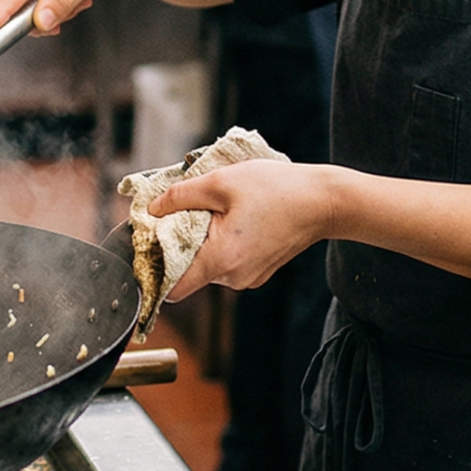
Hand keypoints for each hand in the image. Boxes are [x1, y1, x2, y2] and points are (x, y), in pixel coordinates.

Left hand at [151, 160, 335, 300]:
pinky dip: (221, 243)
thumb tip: (153, 208)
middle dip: (179, 243)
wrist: (324, 201)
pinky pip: (227, 262)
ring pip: (208, 264)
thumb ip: (180, 196)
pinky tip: (235, 218)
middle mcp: (233, 278)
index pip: (171, 288)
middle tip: (183, 210)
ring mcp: (248, 278)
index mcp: (220, 260)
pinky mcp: (259, 272)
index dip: (153, 270)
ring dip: (202, 240)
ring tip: (218, 210)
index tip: (146, 248)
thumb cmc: (277, 189)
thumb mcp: (220, 182)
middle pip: (188, 271)